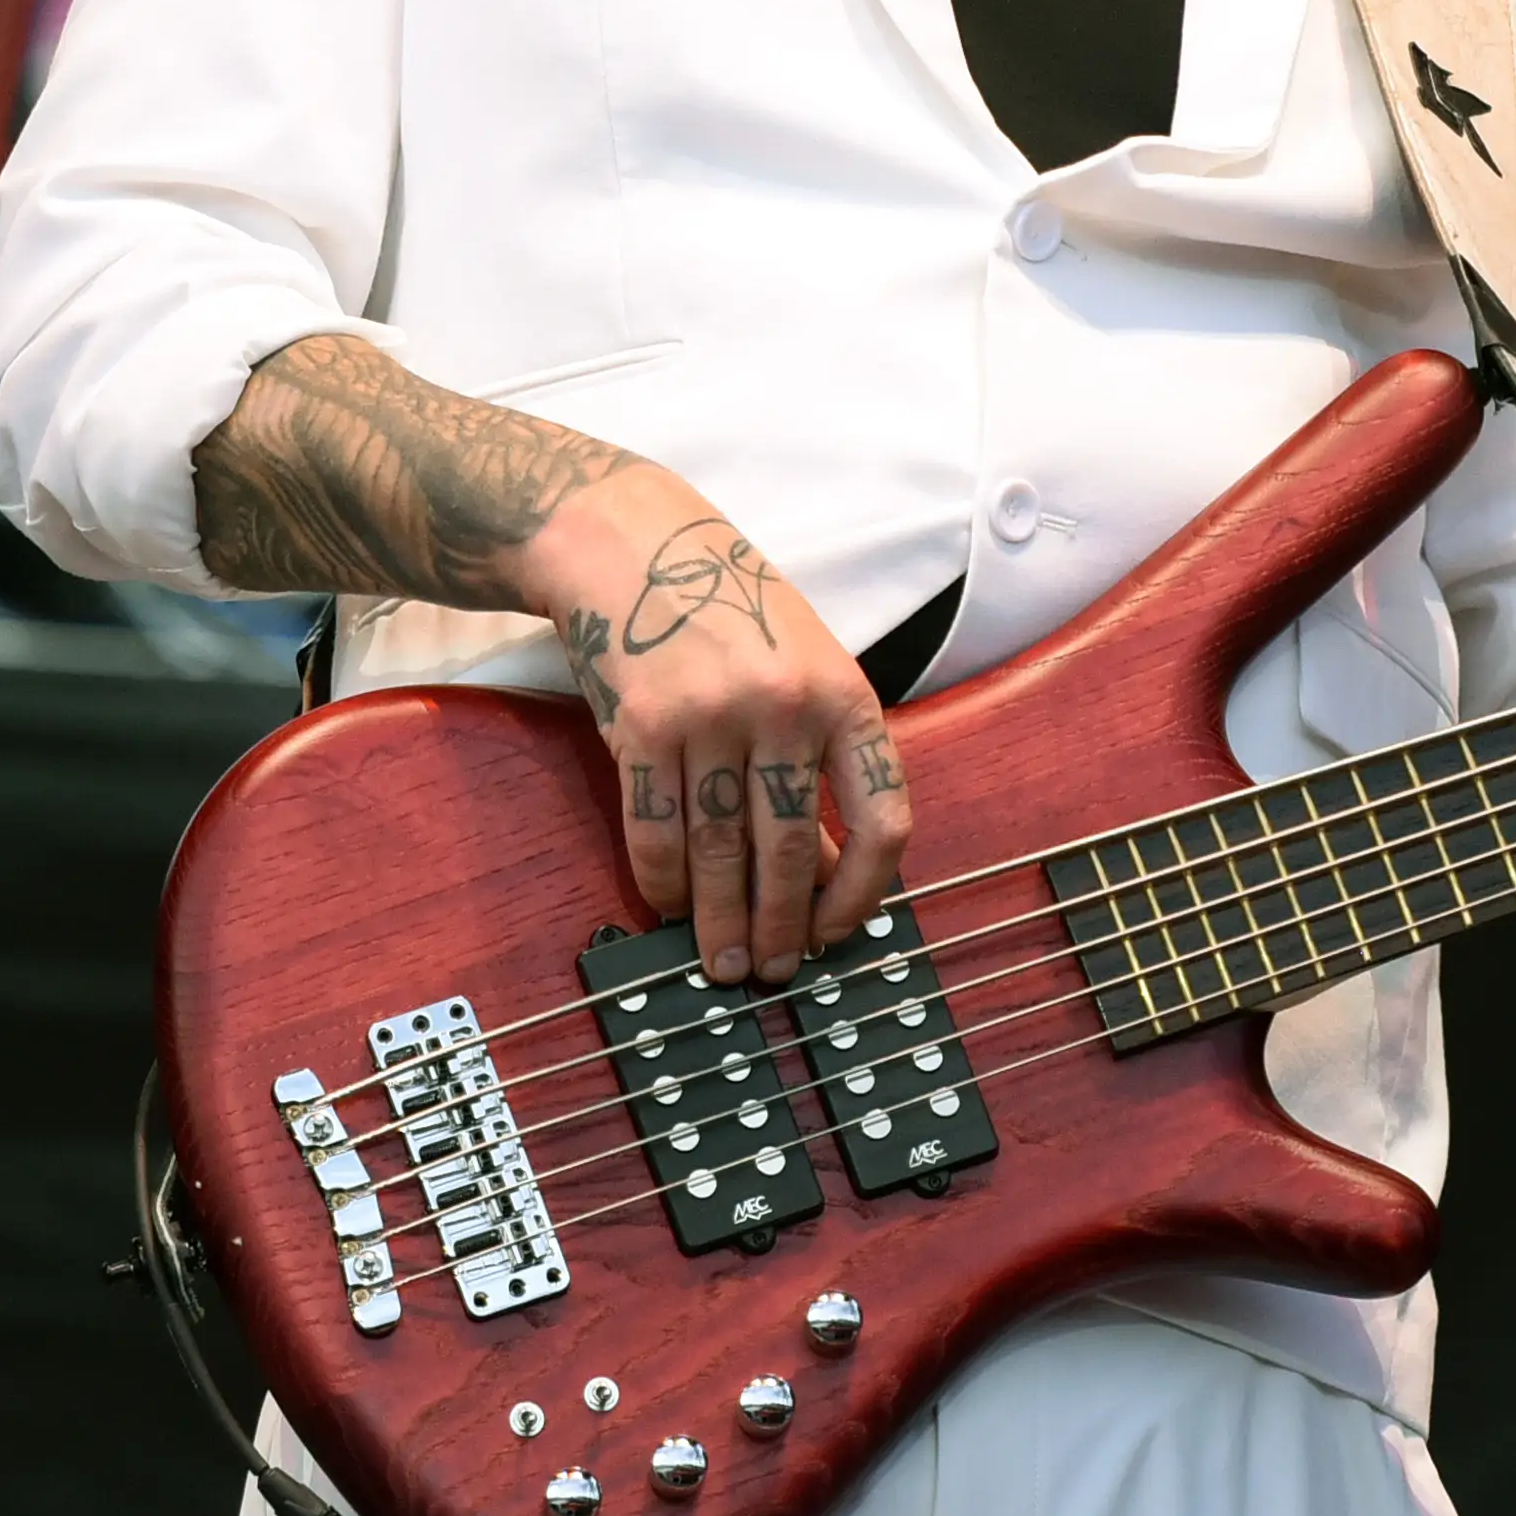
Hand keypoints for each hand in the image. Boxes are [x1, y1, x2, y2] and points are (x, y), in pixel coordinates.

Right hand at [511, 469, 913, 985]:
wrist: (633, 543)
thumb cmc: (731, 610)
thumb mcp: (804, 669)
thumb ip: (823, 764)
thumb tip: (831, 880)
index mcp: (845, 695)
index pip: (882, 818)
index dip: (864, 892)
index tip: (839, 931)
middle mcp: (784, 708)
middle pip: (791, 850)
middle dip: (782, 926)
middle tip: (772, 972)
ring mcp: (711, 717)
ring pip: (721, 851)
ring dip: (721, 920)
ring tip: (722, 962)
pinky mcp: (642, 727)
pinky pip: (656, 829)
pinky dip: (662, 880)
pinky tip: (669, 905)